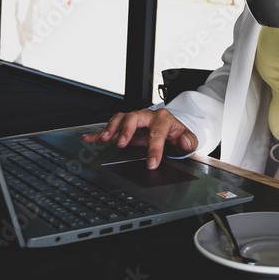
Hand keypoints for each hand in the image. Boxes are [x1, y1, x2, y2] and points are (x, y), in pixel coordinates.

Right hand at [81, 108, 197, 169]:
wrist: (172, 130)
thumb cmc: (177, 135)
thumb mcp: (188, 139)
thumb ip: (188, 141)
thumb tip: (183, 142)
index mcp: (163, 119)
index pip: (158, 132)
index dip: (154, 148)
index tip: (152, 163)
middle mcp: (147, 116)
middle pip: (134, 117)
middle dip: (127, 130)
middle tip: (122, 144)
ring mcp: (135, 120)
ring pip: (121, 118)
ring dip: (112, 128)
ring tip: (106, 139)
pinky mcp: (125, 127)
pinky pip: (110, 127)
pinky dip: (99, 133)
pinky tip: (89, 138)